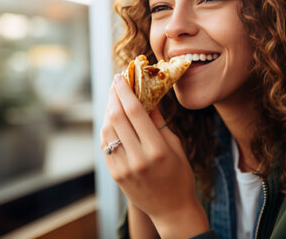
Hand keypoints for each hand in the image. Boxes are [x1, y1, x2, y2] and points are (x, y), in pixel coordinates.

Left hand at [101, 74, 208, 237]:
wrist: (171, 209)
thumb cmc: (180, 175)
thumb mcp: (176, 146)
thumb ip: (158, 121)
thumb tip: (146, 96)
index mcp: (156, 150)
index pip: (135, 112)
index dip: (126, 91)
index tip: (121, 76)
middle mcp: (137, 159)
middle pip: (117, 118)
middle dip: (114, 95)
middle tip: (116, 82)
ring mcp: (123, 168)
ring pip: (107, 130)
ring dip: (108, 110)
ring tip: (115, 98)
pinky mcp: (115, 174)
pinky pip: (105, 145)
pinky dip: (106, 128)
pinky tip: (112, 119)